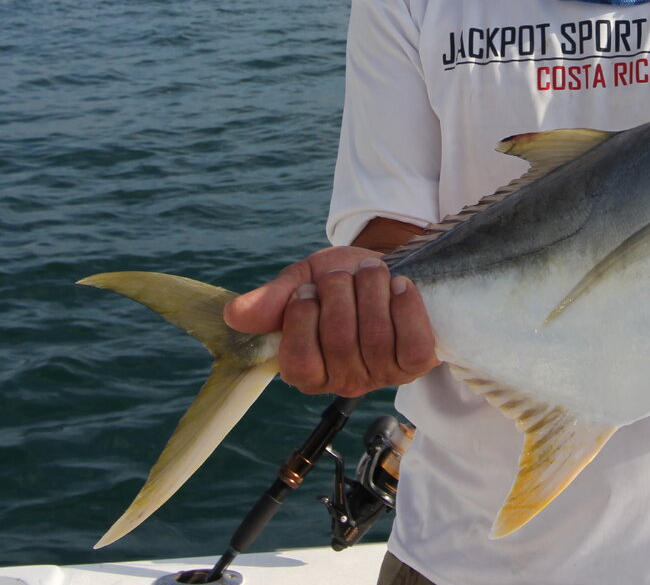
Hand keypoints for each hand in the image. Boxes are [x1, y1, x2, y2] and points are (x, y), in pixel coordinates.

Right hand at [224, 247, 438, 396]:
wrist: (382, 269)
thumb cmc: (339, 281)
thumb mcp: (301, 280)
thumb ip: (272, 299)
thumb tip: (234, 315)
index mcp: (308, 371)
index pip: (298, 360)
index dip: (303, 316)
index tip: (309, 286)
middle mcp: (344, 381)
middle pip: (339, 342)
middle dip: (339, 293)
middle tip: (342, 274)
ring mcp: (383, 375)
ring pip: (376, 338)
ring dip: (371, 291)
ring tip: (369, 271)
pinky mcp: (415, 363)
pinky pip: (413, 343)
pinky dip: (406, 307)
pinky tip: (399, 285)